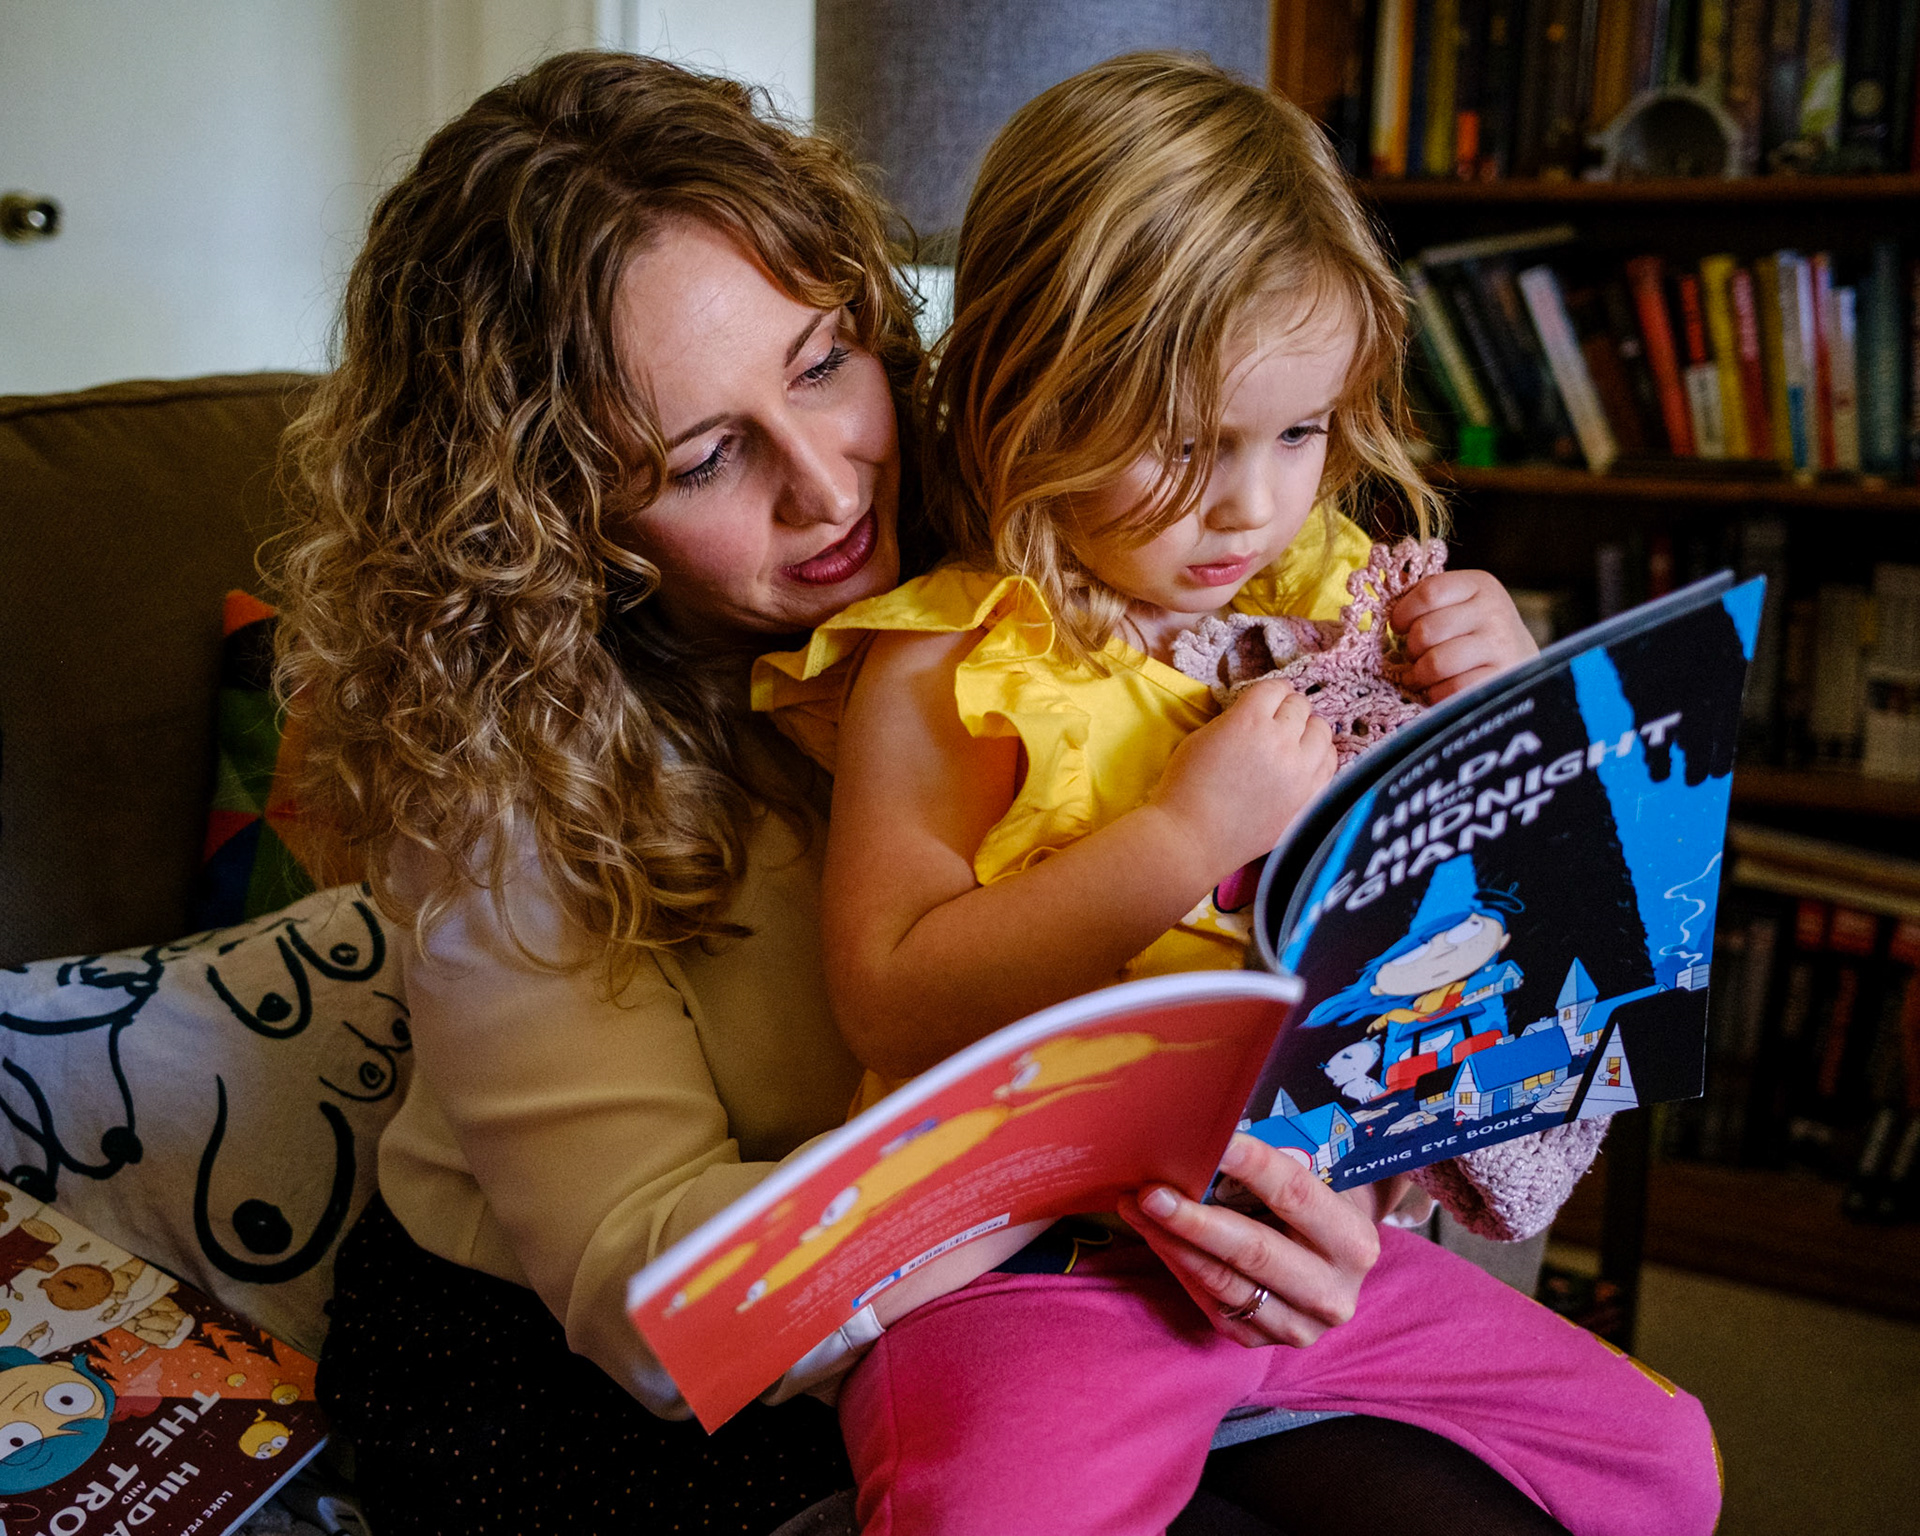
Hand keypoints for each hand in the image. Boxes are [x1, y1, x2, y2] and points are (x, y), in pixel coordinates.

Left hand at [1117, 1133, 1380, 1347]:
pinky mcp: (1260, 1341)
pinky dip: (1178, 1265)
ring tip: (1134, 1206)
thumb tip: (1208, 1136)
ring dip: (1171, 1241)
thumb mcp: (1315, 1183)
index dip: (1251, 1166)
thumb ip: (1275, 1166)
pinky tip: (1154, 1236)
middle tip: (1150, 1191)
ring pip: (1222, 1281)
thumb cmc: (1314, 1207)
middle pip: (1254, 1250)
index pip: (1295, 1195)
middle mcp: (1332, 1291)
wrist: (1331, 1267)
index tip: (1210, 1142)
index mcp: (1352, 1241)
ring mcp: (1297, 1325)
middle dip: (1195, 1219)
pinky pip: (1210, 1302)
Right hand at [1146, 678, 1336, 882]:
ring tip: (1294, 742)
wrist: (1192, 838)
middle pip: (1300, 706)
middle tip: (1276, 723)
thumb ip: (1233, 719)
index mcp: (1249, 720)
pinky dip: (1319, 759)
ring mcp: (1301, 772)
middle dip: (1287, 710)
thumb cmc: (1186, 788)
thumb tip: (1256, 715)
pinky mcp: (1310, 798)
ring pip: (1323, 732)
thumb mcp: (1202, 737)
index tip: (1266, 702)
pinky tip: (1304, 764)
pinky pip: (1331, 765)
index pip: (1275, 688)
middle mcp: (1281, 741)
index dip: (1269, 693)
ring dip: (1307, 732)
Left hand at [1392, 570, 1537, 702]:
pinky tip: (1442, 688)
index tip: (1399, 626)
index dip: (1404, 612)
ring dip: (1421, 674)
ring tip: (1426, 674)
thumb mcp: (1458, 603)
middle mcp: (1494, 612)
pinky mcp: (1499, 680)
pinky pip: (1451, 690)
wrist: (1520, 661)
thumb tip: (1387, 586)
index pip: (1429, 592)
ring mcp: (1499, 647)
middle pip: (1426, 631)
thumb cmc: (1475, 631)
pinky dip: (1436, 694)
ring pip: (1435, 663)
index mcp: (1480, 585)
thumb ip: (1426, 597)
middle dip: (1412, 649)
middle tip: (1417, 655)